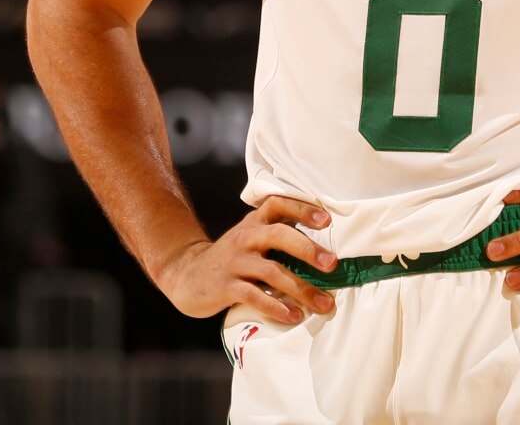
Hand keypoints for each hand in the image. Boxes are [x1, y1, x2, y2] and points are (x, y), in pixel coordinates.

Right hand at [156, 196, 339, 323]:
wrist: (187, 274)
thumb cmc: (232, 258)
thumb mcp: (251, 238)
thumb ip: (278, 236)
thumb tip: (325, 252)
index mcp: (254, 222)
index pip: (278, 204)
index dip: (303, 209)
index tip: (326, 219)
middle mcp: (245, 237)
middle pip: (279, 235)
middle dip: (308, 249)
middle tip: (332, 264)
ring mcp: (234, 262)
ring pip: (271, 271)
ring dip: (301, 289)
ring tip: (324, 304)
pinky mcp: (225, 287)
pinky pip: (254, 296)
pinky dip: (276, 307)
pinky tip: (294, 316)